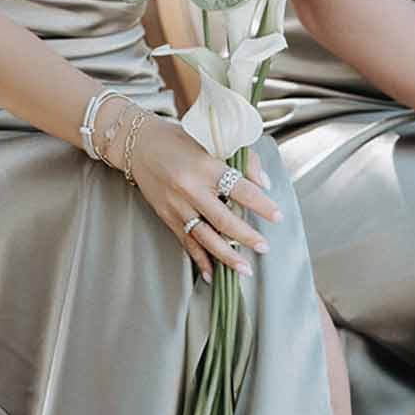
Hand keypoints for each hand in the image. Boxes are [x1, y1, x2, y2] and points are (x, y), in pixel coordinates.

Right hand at [124, 117, 279, 282]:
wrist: (137, 144)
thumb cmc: (177, 139)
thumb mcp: (211, 140)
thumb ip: (242, 160)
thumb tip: (263, 184)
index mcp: (204, 166)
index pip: (240, 189)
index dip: (261, 204)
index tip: (278, 216)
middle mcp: (190, 189)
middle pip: (223, 220)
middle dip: (247, 236)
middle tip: (264, 247)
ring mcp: (176, 205)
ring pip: (205, 237)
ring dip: (226, 256)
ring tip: (245, 269)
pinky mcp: (166, 216)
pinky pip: (186, 242)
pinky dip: (199, 260)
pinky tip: (212, 275)